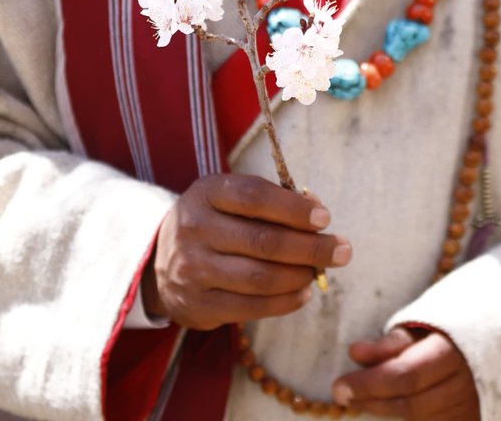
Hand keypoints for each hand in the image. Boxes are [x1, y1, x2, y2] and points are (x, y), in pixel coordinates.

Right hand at [141, 173, 351, 329]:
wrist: (158, 259)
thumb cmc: (212, 220)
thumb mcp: (228, 197)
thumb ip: (268, 201)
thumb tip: (318, 217)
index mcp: (207, 192)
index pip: (255, 196)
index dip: (293, 208)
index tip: (324, 218)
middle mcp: (195, 229)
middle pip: (263, 241)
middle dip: (311, 247)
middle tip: (342, 250)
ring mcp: (193, 270)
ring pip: (260, 278)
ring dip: (300, 276)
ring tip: (320, 272)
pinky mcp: (198, 305)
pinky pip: (250, 307)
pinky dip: (284, 302)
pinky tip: (303, 292)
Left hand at [332, 327, 479, 418]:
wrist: (494, 340)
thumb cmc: (448, 330)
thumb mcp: (421, 325)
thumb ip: (390, 343)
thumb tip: (354, 353)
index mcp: (452, 352)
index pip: (405, 375)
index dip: (369, 384)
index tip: (338, 386)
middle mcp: (464, 385)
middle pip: (411, 404)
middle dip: (371, 400)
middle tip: (340, 394)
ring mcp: (470, 409)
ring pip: (421, 419)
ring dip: (385, 413)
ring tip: (360, 401)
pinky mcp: (469, 420)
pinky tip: (387, 409)